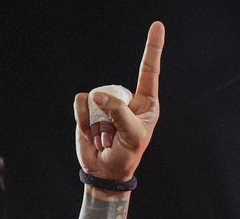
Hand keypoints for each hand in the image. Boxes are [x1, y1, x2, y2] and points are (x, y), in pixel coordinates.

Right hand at [75, 22, 163, 182]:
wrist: (105, 171)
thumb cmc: (126, 155)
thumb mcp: (131, 136)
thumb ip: (118, 113)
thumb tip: (97, 95)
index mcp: (146, 103)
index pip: (149, 71)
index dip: (153, 48)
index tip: (158, 25)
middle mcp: (125, 99)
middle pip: (115, 94)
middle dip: (112, 121)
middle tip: (116, 139)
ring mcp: (106, 102)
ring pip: (96, 100)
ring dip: (99, 127)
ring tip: (106, 139)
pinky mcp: (88, 108)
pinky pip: (81, 104)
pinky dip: (84, 121)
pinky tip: (91, 135)